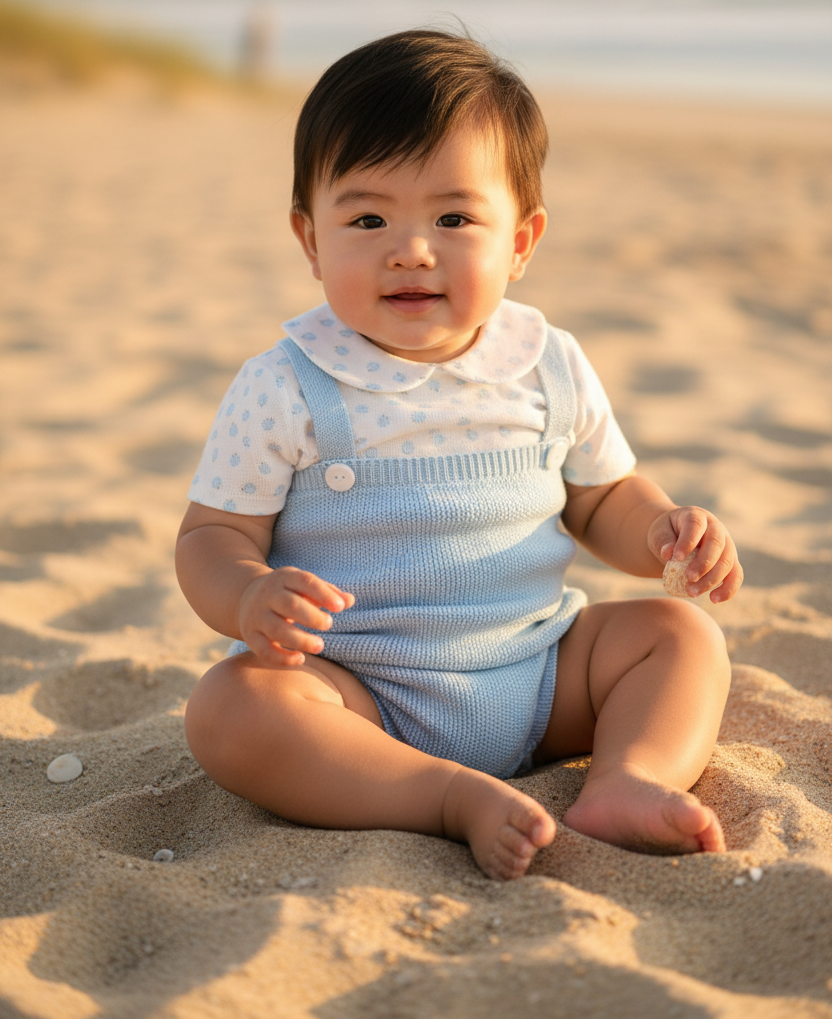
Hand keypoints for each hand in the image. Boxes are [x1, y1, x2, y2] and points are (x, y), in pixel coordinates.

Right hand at [237, 567, 354, 665]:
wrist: (246, 596)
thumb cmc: (288, 592)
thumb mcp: (304, 586)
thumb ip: (328, 593)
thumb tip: (350, 601)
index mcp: (284, 578)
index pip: (305, 581)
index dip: (324, 594)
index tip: (341, 607)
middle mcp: (268, 595)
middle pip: (290, 605)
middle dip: (312, 617)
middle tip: (328, 624)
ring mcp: (256, 616)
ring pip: (277, 629)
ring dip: (301, 640)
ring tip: (319, 646)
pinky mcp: (250, 636)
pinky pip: (264, 650)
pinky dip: (282, 658)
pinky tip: (301, 658)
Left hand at [648, 506, 742, 602]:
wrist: (676, 537)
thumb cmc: (667, 533)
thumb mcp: (659, 532)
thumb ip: (663, 540)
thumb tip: (668, 553)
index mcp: (696, 516)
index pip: (695, 525)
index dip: (688, 541)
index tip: (676, 557)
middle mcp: (716, 528)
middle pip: (716, 544)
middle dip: (704, 564)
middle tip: (688, 578)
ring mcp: (726, 544)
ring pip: (728, 562)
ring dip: (712, 579)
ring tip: (692, 592)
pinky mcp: (730, 561)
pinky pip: (736, 575)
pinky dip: (728, 589)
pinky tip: (714, 599)